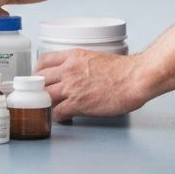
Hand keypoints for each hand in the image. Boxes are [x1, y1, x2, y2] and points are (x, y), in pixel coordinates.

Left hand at [36, 50, 153, 122]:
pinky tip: (64, 117)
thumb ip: (83, 64)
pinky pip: (57, 112)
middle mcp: (69, 70)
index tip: (38, 78)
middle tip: (41, 95)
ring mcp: (71, 87)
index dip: (38, 71)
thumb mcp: (97, 57)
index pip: (44, 60)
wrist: (136, 78)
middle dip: (38, 88)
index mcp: (74, 56)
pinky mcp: (77, 104)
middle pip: (40, 79)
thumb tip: (79, 73)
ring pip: (44, 96)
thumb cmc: (124, 70)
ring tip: (52, 108)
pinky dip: (58, 117)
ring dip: (46, 104)